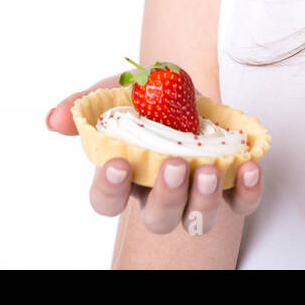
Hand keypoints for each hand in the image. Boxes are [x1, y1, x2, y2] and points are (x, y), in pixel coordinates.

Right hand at [47, 75, 263, 233]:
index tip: (117, 163)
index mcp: (126, 175)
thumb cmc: (144, 98)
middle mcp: (159, 193)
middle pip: (158, 218)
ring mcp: (195, 193)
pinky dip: (248, 192)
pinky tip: (250, 168)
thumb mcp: (111, 93)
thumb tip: (55, 119)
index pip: (108, 200)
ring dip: (204, 199)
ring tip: (210, 170)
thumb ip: (84, 105)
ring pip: (198, 218)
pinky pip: (241, 204)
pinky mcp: (231, 187)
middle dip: (167, 196)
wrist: (188, 86)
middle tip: (174, 166)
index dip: (110, 189)